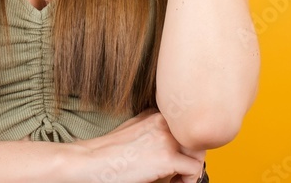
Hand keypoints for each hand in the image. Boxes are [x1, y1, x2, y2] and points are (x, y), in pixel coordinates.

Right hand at [71, 109, 205, 182]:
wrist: (92, 161)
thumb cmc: (108, 152)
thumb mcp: (134, 131)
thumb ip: (155, 132)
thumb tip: (174, 146)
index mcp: (156, 113)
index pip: (185, 126)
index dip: (184, 145)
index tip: (176, 160)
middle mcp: (163, 121)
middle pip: (195, 137)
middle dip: (192, 157)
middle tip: (179, 172)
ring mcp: (166, 137)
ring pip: (199, 152)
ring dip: (192, 168)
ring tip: (177, 179)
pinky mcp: (167, 157)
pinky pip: (195, 170)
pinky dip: (189, 181)